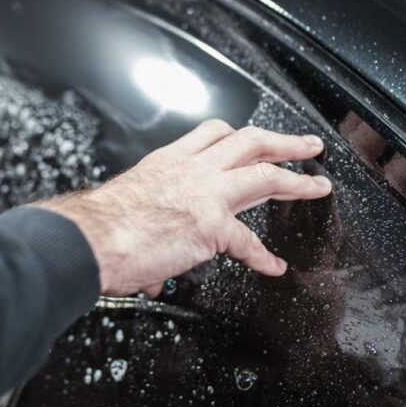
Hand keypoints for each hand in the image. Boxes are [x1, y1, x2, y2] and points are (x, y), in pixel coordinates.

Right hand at [39, 120, 332, 296]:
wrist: (87, 239)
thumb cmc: (96, 228)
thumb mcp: (127, 206)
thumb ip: (147, 228)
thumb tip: (152, 270)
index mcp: (168, 162)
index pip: (212, 135)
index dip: (240, 137)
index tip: (254, 140)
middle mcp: (190, 169)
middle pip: (249, 141)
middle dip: (284, 142)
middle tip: (307, 146)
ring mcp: (205, 193)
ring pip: (264, 173)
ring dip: (297, 179)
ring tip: (318, 185)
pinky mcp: (211, 225)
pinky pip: (248, 241)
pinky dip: (263, 256)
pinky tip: (273, 265)